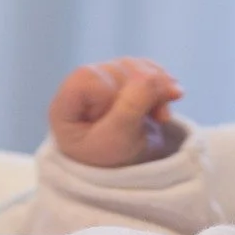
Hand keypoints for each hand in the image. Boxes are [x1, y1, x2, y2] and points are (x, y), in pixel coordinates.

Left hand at [49, 58, 185, 167]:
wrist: (122, 168)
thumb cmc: (108, 157)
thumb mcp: (116, 139)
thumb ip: (130, 108)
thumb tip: (151, 76)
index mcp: (65, 103)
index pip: (89, 78)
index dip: (111, 95)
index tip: (116, 122)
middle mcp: (81, 86)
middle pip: (114, 70)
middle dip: (142, 91)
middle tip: (158, 118)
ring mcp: (104, 80)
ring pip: (133, 66)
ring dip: (157, 87)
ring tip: (163, 115)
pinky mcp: (124, 79)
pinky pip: (147, 68)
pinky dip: (162, 82)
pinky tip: (170, 99)